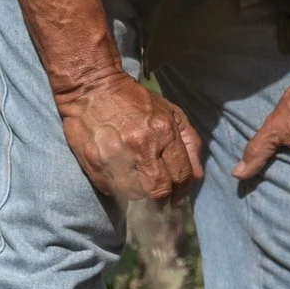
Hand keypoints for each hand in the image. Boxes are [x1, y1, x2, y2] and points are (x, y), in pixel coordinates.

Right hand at [58, 72, 203, 203]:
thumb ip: (189, 144)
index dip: (183, 191)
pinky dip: (120, 188)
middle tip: (163, 198)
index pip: (180, 176)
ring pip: (135, 194)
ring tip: (139, 181)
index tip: (180, 196)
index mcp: (163, 132)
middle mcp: (140, 147)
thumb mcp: (171, 113)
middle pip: (158, 191)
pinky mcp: (94, 164)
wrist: (92, 89)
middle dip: (164, 198)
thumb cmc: (136, 101)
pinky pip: (113, 190)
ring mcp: (115, 157)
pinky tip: (121, 174)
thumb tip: (197, 177)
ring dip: (140, 193)